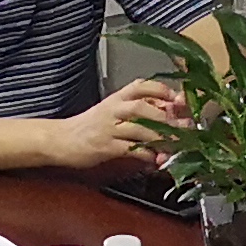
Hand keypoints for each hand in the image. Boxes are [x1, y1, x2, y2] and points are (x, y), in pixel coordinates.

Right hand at [52, 80, 187, 168]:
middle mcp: (113, 109)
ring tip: (176, 144)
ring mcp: (109, 128)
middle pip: (143, 107)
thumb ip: (136, 111)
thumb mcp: (112, 111)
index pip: (141, 85)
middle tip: (185, 126)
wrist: (60, 139)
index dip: (162, 90)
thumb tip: (167, 113)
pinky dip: (146, 155)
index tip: (178, 98)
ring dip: (161, 137)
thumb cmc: (89, 126)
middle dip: (167, 117)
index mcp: (116, 98)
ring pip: (139, 128)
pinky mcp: (105, 146)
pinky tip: (156, 159)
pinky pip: (130, 149)